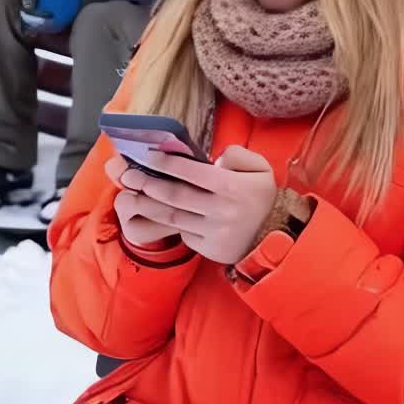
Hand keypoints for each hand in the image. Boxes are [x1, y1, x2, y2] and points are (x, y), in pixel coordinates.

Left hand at [108, 146, 277, 264]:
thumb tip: (214, 160)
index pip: (193, 173)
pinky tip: (155, 213)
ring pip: (174, 217)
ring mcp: (214, 232)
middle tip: (128, 175)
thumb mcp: (261, 168)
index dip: (169, 163)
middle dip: (148, 184)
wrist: (276, 237)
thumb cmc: (263, 197)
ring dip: (148, 205)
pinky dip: (170, 223)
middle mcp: (221, 211)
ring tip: (129, 194)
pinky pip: (184, 234)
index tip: (149, 154)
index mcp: (233, 188)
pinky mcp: (209, 249)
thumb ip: (238, 155)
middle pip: (176, 196)